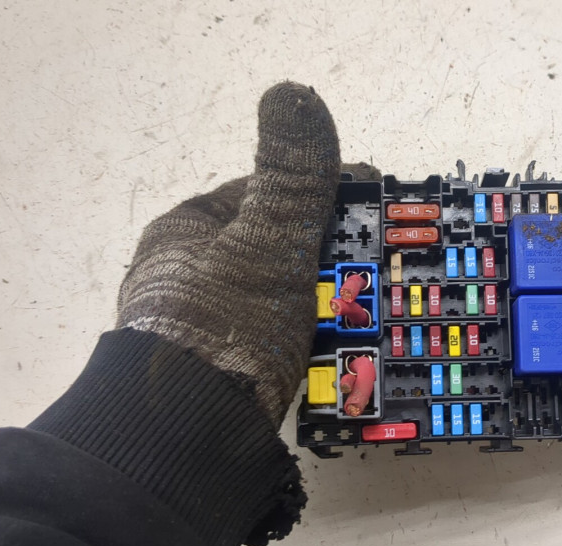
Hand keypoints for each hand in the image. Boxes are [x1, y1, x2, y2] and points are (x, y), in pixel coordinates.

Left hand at [117, 82, 347, 427]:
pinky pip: (270, 338)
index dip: (322, 194)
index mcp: (185, 231)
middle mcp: (182, 273)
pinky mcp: (212, 369)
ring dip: (319, 299)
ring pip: (274, 296)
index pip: (264, 194)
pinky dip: (303, 337)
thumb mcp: (269, 243)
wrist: (185, 436)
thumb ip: (292, 177)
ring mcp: (196, 324)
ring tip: (369, 308)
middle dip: (324, 253)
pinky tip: (332, 348)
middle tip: (379, 265)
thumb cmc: (224, 327)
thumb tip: (293, 92)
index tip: (372, 205)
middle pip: (271, 249)